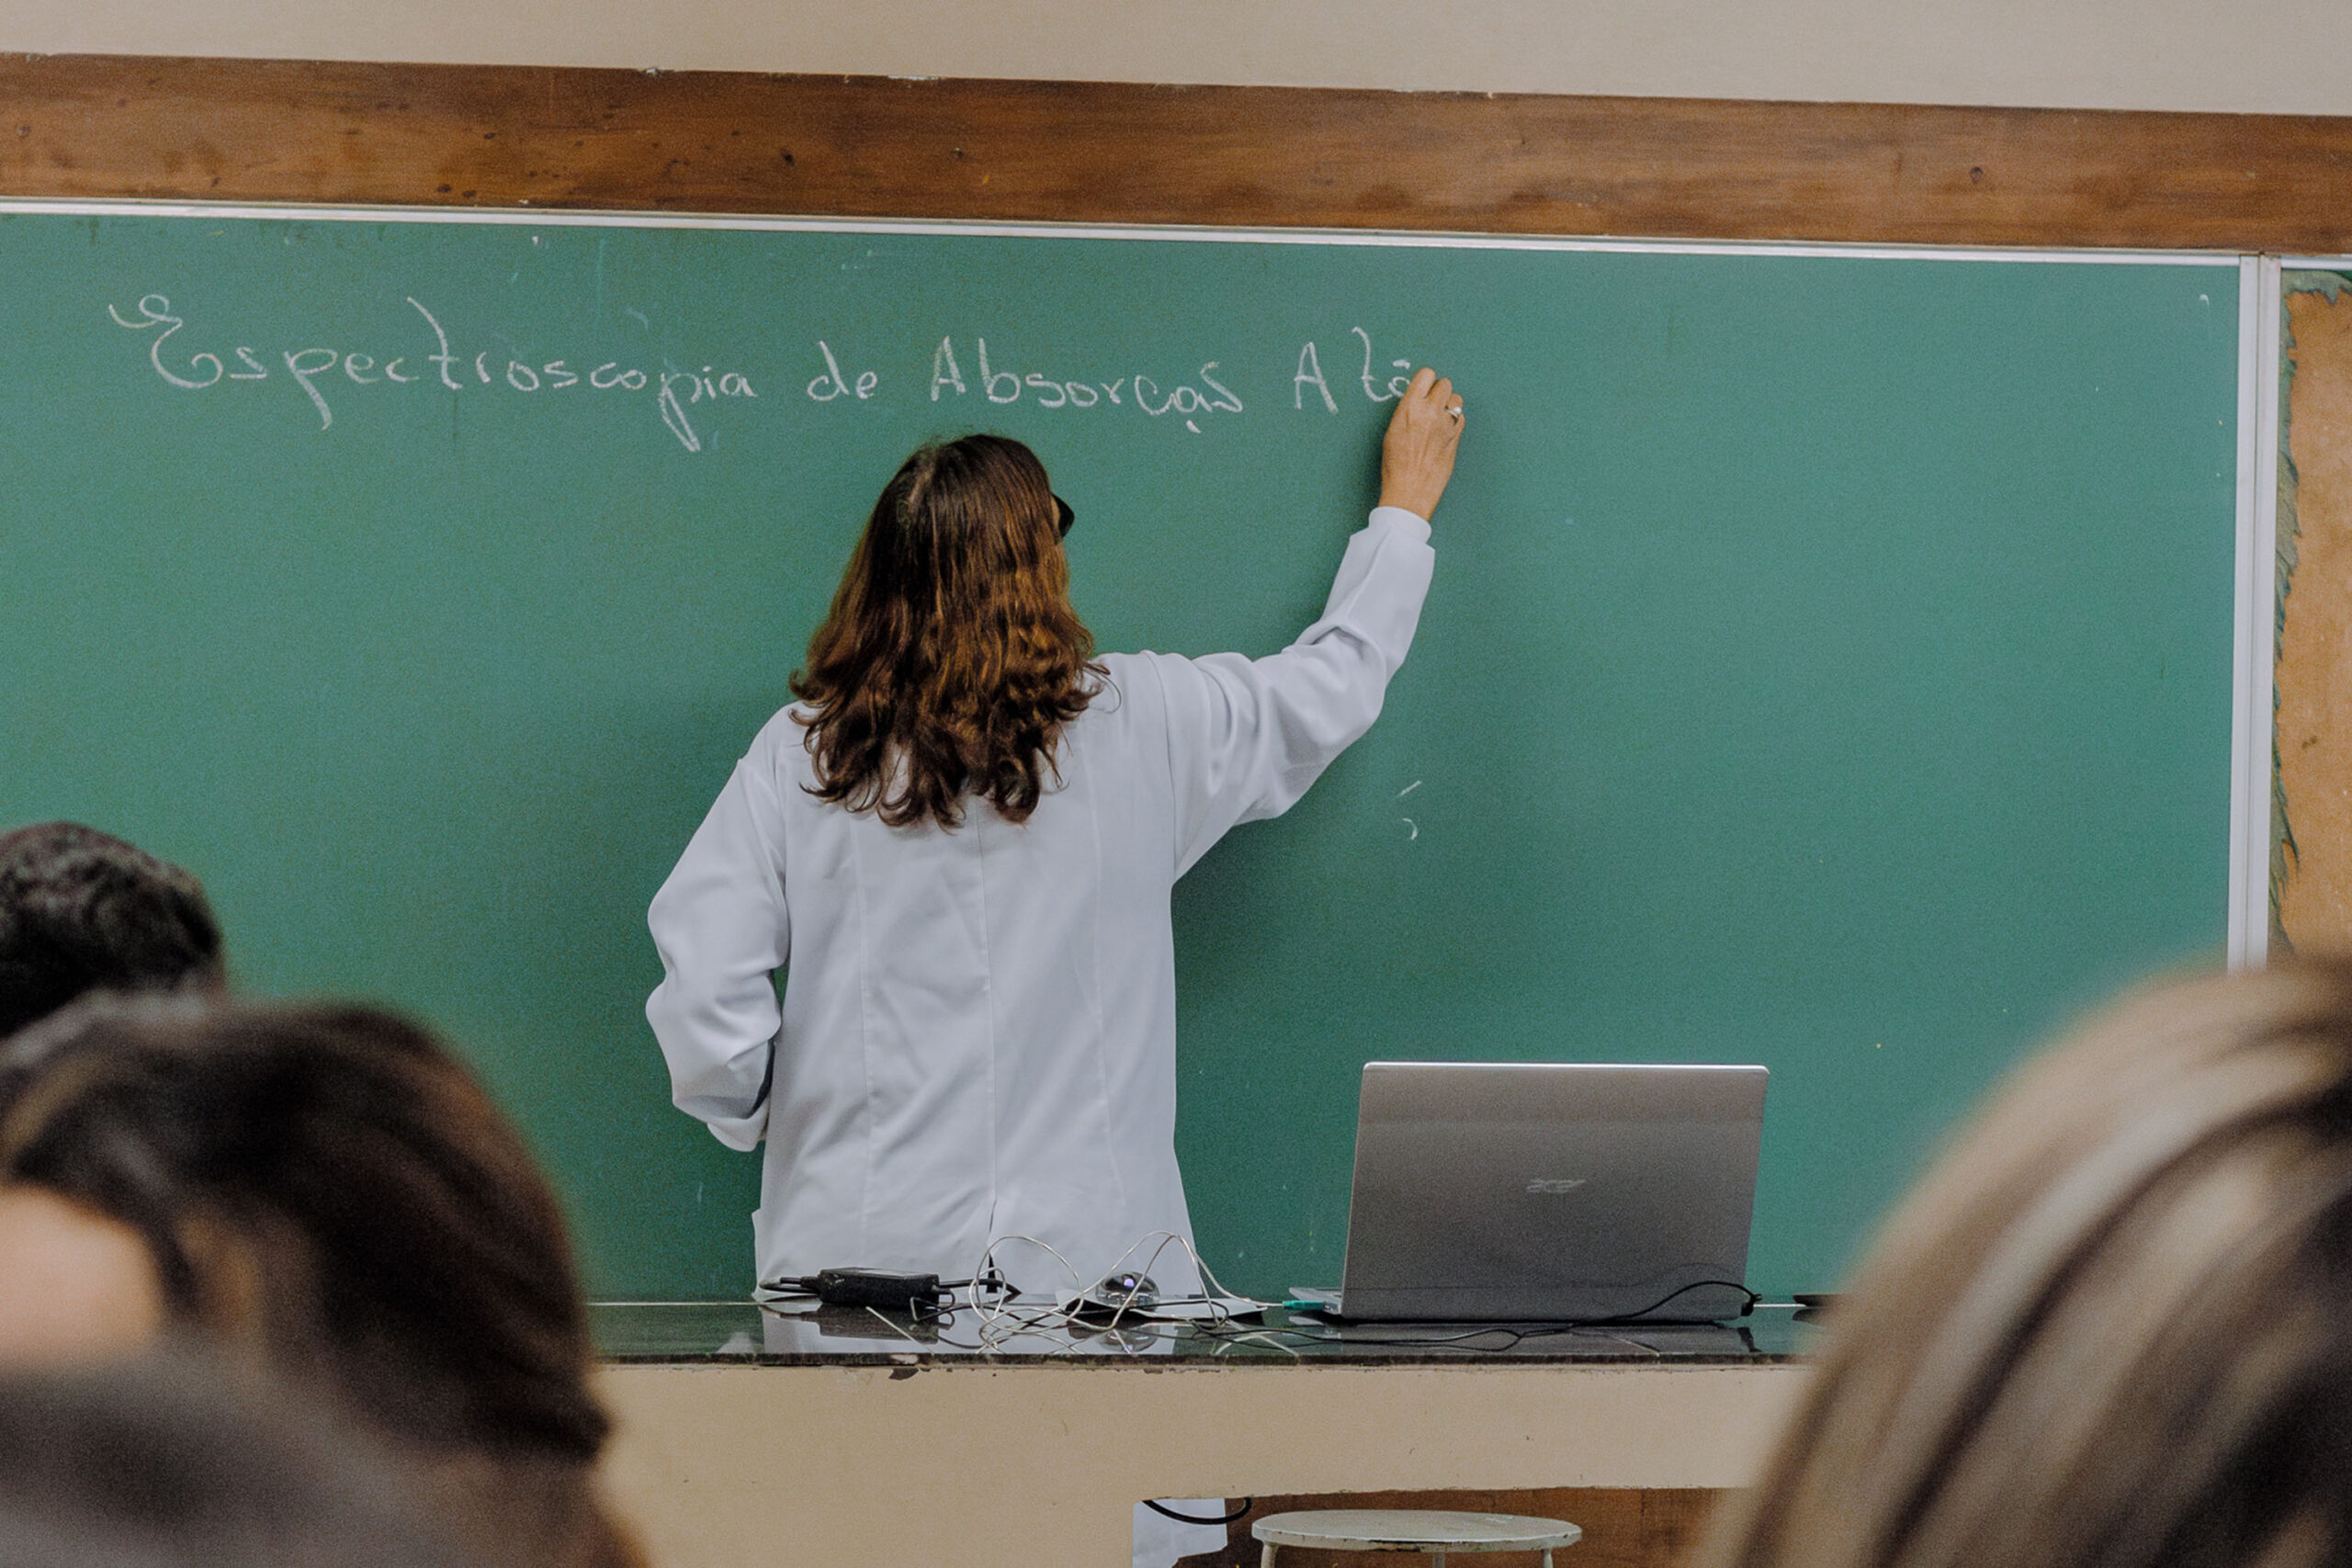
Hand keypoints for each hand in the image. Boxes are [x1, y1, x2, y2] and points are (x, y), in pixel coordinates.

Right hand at [1377, 368, 1462, 521]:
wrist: (1410, 490)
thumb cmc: (1395, 465)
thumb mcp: (1392, 431)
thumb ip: (1408, 411)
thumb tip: (1417, 401)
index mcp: (1411, 407)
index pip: (1427, 374)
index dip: (1425, 380)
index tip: (1422, 388)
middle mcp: (1431, 412)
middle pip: (1445, 383)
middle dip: (1439, 390)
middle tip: (1431, 403)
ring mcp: (1447, 425)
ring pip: (1457, 399)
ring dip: (1449, 404)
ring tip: (1439, 417)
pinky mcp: (1457, 437)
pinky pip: (1461, 417)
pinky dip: (1455, 420)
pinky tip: (1445, 431)